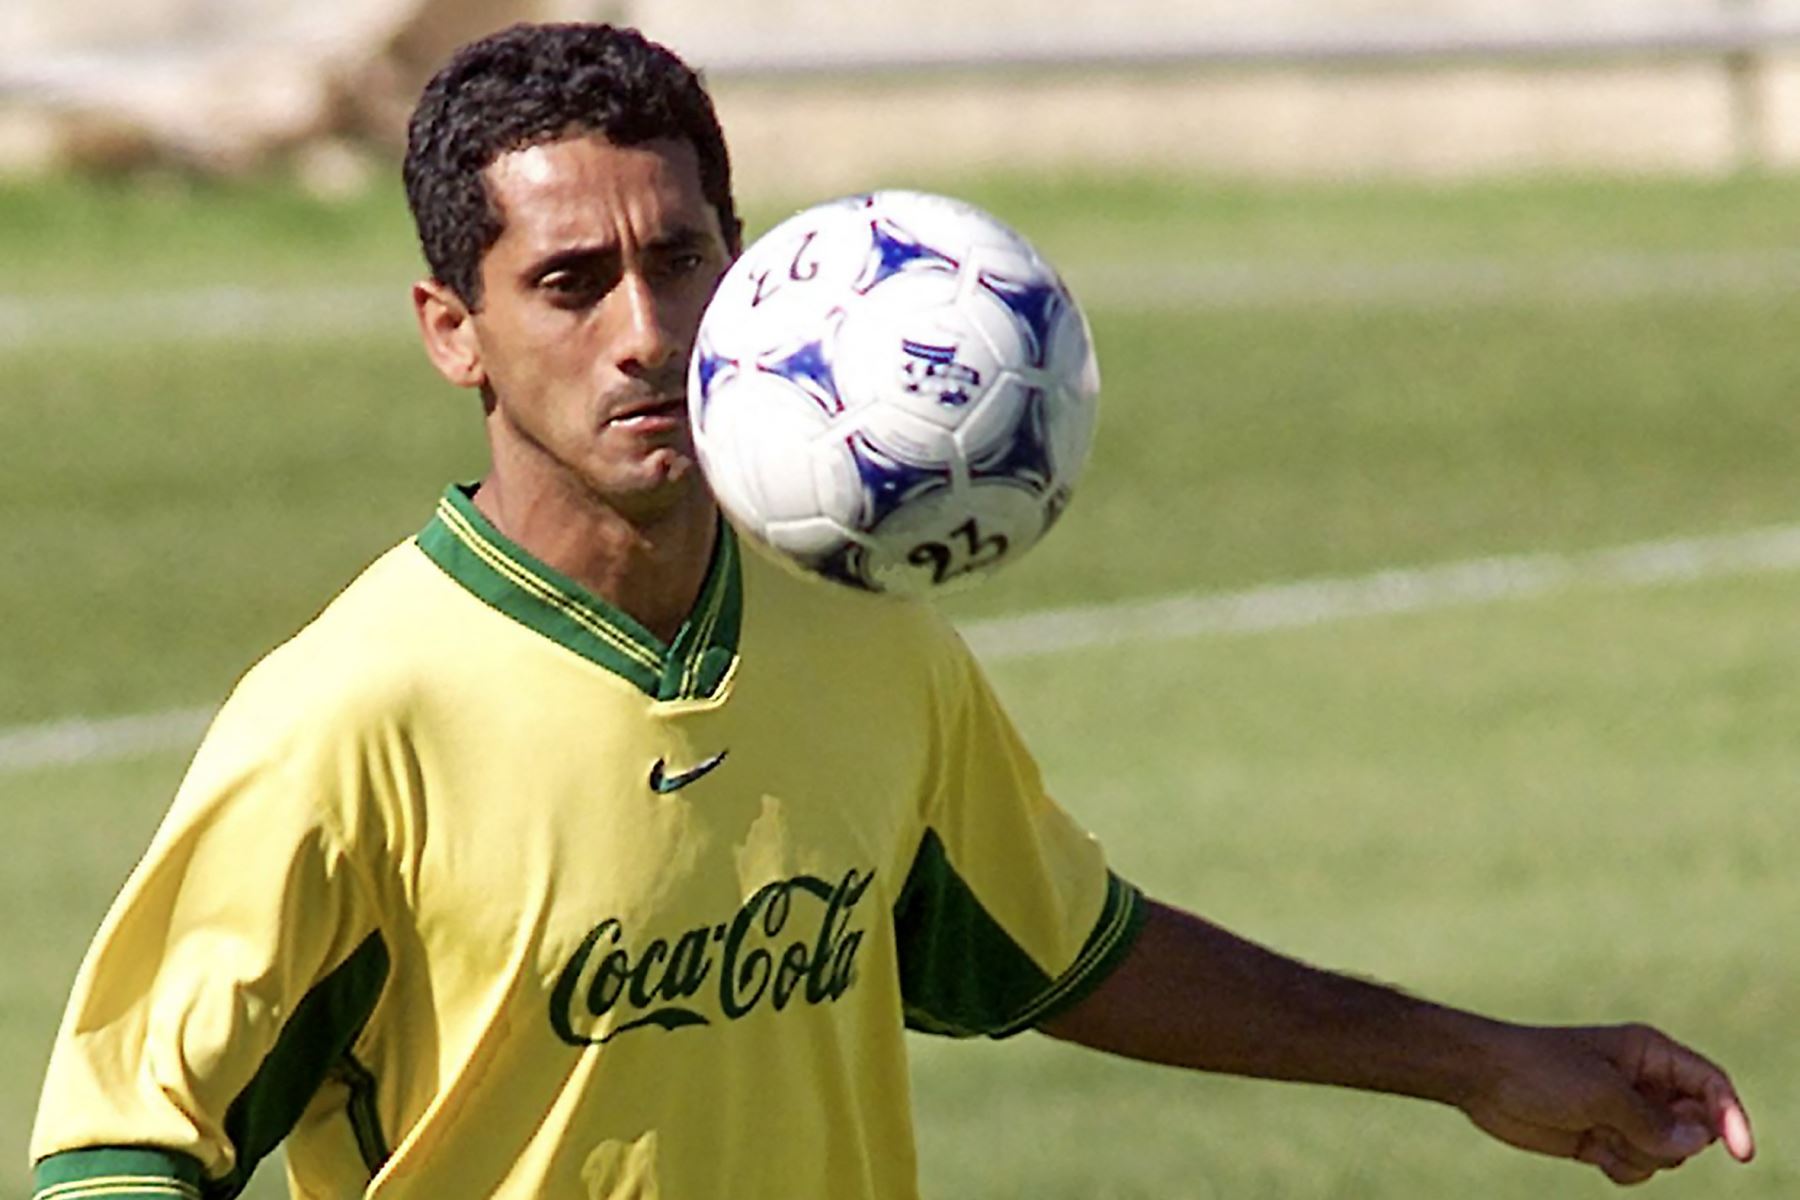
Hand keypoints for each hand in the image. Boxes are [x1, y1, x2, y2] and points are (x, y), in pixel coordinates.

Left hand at [1459, 1022, 1754, 1184]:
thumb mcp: (1600, 1093)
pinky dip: (1623, 1168)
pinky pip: (1640, 1168)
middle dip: (1671, 1141)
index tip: (1740, 1152)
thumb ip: (1652, 1122)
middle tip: (1627, 1129)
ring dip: (1640, 1154)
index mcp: (1650, 1054)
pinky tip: (1591, 1150)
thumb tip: (1697, 1142)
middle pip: (1695, 1127)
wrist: (1482, 1080)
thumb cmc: (1539, 1070)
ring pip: (1668, 1154)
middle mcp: (1644, 1083)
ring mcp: (1625, 1113)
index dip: (1732, 1117)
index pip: (1711, 1085)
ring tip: (1599, 1133)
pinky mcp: (1604, 1138)